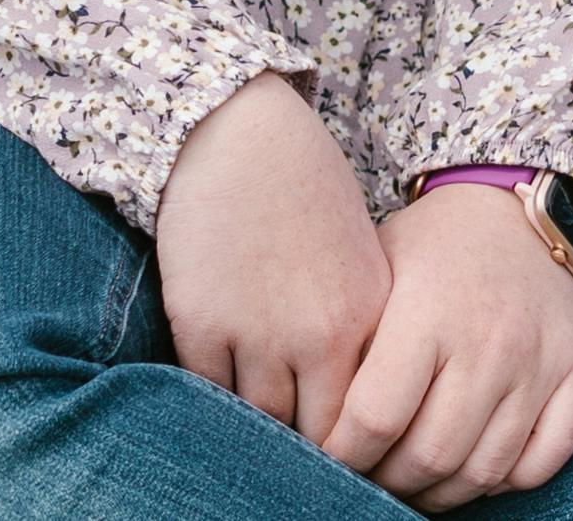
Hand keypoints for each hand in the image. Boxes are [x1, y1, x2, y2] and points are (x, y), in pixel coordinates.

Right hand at [155, 74, 390, 444]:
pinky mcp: (202, 323)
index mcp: (369, 319)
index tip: (330, 439)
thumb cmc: (302, 187)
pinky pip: (207, 390)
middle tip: (289, 437)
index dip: (343, 440)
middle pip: (312, 435)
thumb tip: (345, 405)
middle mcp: (320, 336)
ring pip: (258, 421)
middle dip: (301, 441)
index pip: (362, 422)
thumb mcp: (357, 257)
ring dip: (254, 419)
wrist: (240, 130)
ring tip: (250, 407)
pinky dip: (209, 391)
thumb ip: (359, 331)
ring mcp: (259, 333)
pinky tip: (215, 372)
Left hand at [318, 182, 572, 509]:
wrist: (511, 210)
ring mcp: (538, 362)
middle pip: (431, 455)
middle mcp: (487, 341)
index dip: (345, 453)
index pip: (375, 417)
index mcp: (426, 313)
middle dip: (391, 483)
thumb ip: (353, 345)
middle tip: (372, 479)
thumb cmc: (429, 248)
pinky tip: (475, 469)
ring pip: (486, 470)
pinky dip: (508, 481)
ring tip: (416, 485)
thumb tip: (316, 423)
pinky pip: (546, 459)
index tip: (332, 457)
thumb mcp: (377, 272)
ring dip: (444, 494)